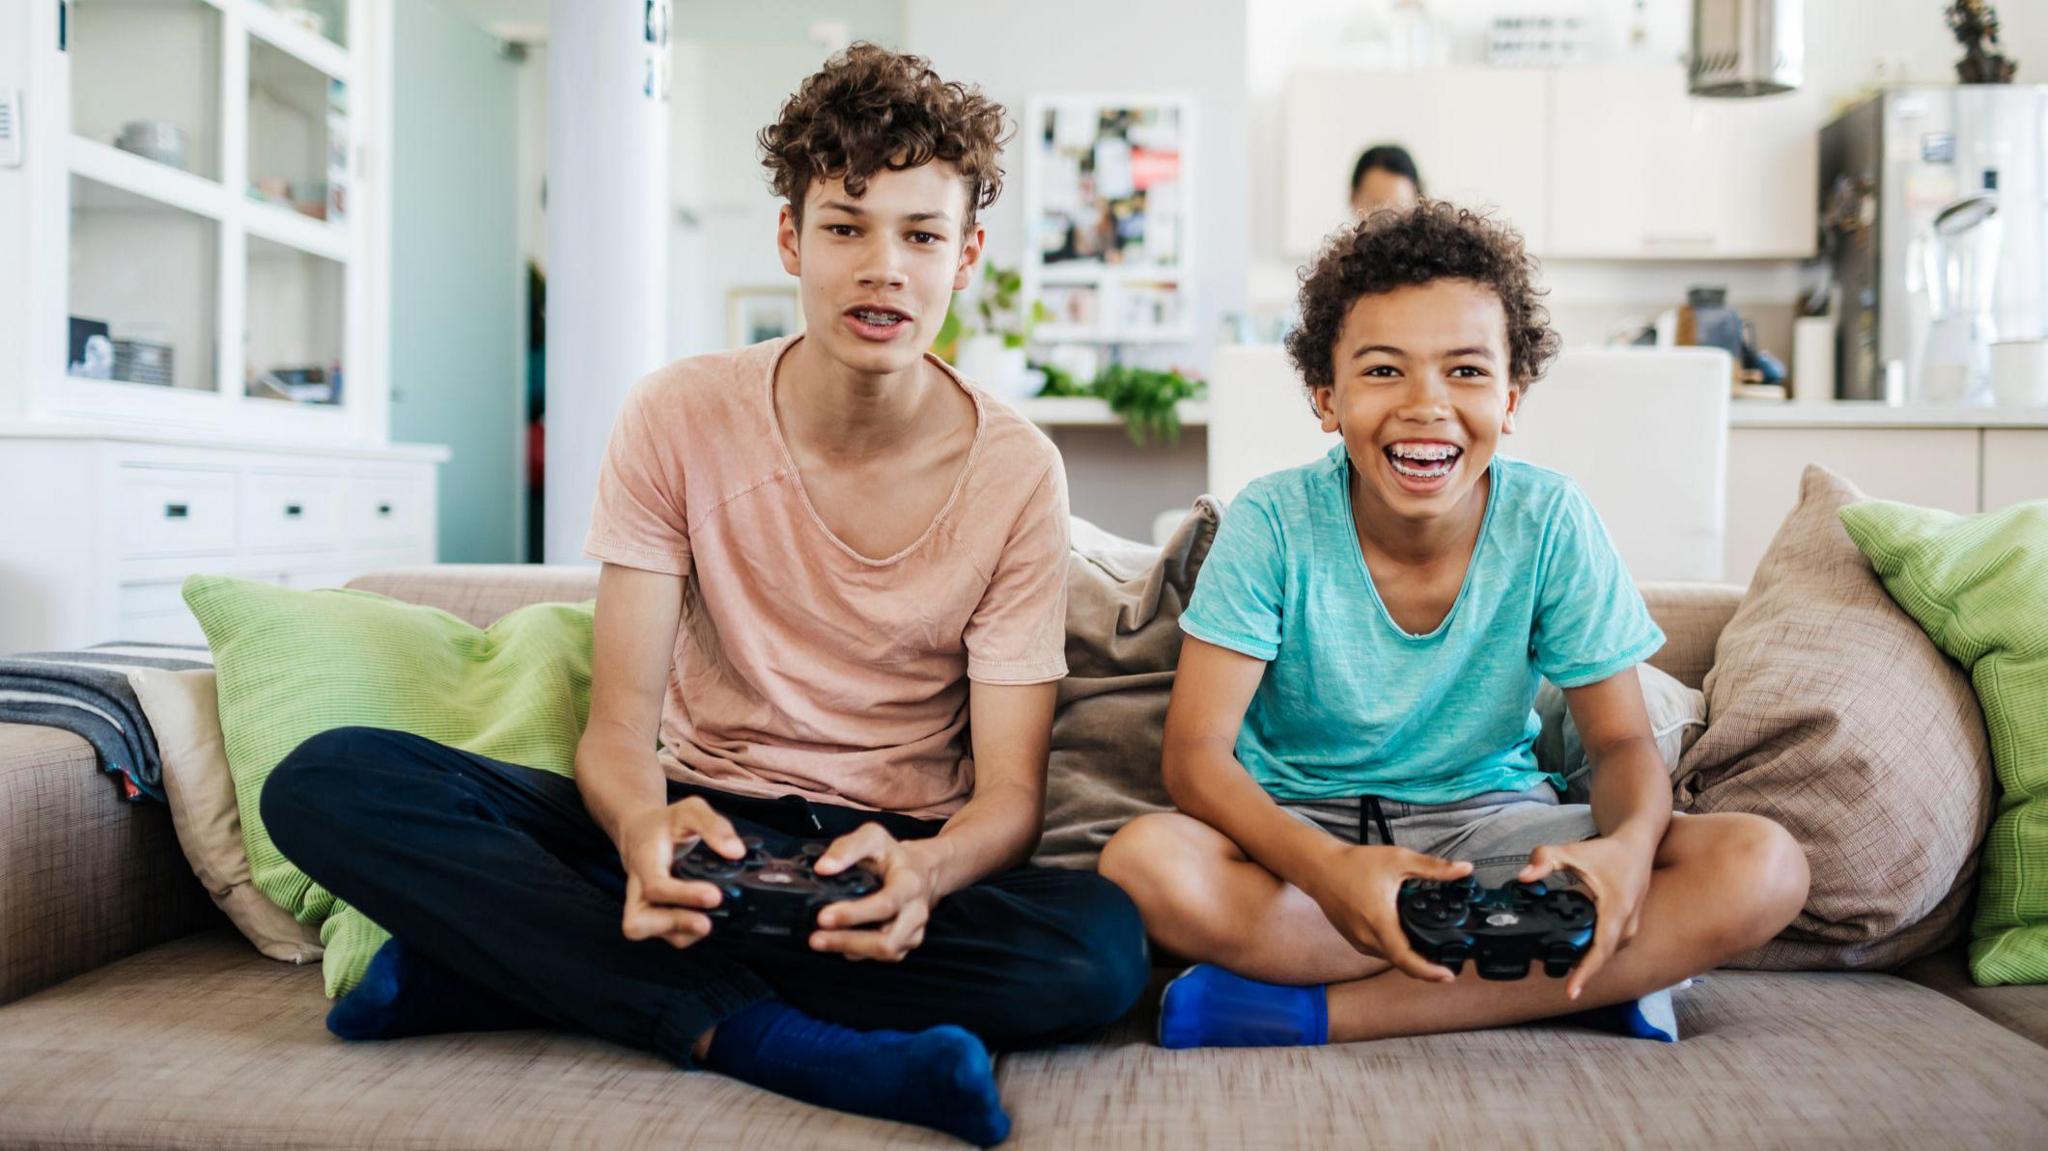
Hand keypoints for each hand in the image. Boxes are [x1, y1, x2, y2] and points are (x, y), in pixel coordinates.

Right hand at [616, 796, 746, 948]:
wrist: (641, 831)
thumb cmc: (666, 824)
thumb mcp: (690, 810)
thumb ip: (713, 825)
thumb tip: (736, 852)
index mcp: (644, 862)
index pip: (655, 886)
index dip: (684, 895)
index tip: (714, 895)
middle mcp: (637, 889)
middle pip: (637, 922)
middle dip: (673, 925)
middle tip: (705, 922)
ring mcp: (644, 905)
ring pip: (650, 933)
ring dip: (681, 932)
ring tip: (707, 922)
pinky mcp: (655, 915)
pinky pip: (666, 935)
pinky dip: (686, 933)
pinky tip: (705, 918)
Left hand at [808, 823, 935, 962]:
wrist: (923, 869)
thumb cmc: (893, 854)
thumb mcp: (873, 837)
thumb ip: (847, 848)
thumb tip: (822, 868)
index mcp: (909, 883)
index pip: (886, 904)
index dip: (854, 914)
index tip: (823, 917)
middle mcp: (916, 911)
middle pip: (887, 940)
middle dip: (849, 942)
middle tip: (815, 938)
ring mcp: (914, 931)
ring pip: (885, 952)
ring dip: (850, 950)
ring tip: (820, 942)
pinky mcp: (906, 943)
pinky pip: (883, 956)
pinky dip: (858, 953)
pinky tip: (838, 943)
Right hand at [1304, 844, 1473, 982]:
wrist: (1319, 868)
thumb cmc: (1354, 864)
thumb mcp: (1399, 860)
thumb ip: (1434, 867)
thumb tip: (1464, 869)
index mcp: (1380, 922)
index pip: (1406, 959)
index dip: (1429, 972)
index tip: (1448, 976)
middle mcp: (1367, 937)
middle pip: (1402, 963)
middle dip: (1425, 967)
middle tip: (1446, 964)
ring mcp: (1358, 940)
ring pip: (1389, 958)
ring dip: (1409, 959)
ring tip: (1429, 951)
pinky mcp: (1352, 939)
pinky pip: (1378, 952)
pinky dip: (1394, 950)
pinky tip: (1404, 939)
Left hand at [1519, 832, 1655, 998]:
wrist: (1638, 847)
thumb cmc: (1608, 851)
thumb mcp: (1573, 851)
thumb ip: (1545, 860)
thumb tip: (1524, 877)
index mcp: (1615, 910)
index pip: (1600, 950)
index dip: (1585, 973)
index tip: (1572, 992)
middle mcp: (1627, 924)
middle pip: (1602, 957)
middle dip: (1582, 972)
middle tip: (1560, 983)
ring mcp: (1631, 928)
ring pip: (1607, 954)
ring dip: (1588, 963)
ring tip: (1564, 970)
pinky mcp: (1629, 927)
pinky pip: (1611, 947)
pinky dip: (1595, 953)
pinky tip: (1578, 954)